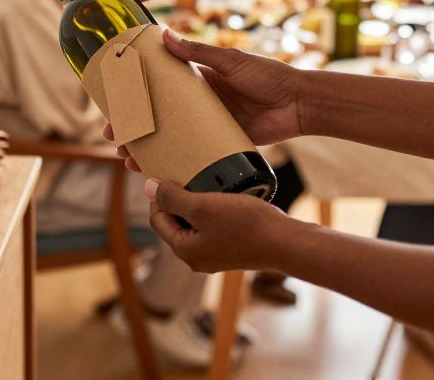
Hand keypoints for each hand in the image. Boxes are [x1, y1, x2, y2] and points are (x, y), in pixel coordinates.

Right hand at [100, 29, 303, 172]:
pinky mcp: (221, 146)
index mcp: (198, 81)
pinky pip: (193, 156)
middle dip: (133, 128)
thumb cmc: (268, 75)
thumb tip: (164, 35)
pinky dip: (175, 165)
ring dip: (148, 149)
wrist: (299, 103)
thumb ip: (199, 51)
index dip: (135, 95)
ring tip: (128, 159)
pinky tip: (158, 173)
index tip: (114, 102)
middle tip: (114, 136)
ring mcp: (208, 127)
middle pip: (158, 117)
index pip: (158, 87)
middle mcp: (199, 105)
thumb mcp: (231, 61)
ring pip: (170, 140)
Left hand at [145, 179, 288, 272]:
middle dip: (177, 200)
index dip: (159, 196)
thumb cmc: (244, 225)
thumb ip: (172, 198)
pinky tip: (223, 196)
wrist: (285, 243)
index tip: (171, 175)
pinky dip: (212, 211)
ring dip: (196, 204)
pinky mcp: (232, 249)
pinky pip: (212, 228)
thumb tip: (148, 188)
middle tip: (187, 176)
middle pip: (174, 223)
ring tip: (205, 183)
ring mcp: (215, 255)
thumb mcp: (202, 207)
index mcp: (184, 250)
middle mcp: (197, 257)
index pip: (157, 219)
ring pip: (194, 224)